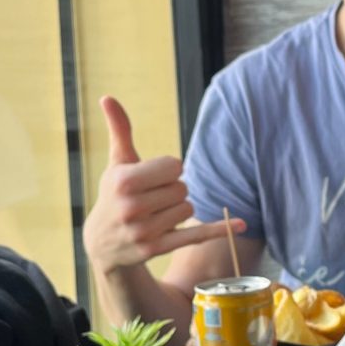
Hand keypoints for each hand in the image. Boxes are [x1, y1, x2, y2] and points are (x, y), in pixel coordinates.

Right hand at [81, 95, 243, 274]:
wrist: (101, 243)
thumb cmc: (114, 194)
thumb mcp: (117, 162)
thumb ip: (119, 129)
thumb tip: (107, 96)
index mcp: (123, 181)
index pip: (174, 166)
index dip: (168, 170)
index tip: (152, 178)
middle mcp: (131, 207)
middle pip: (182, 188)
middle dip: (173, 190)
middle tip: (153, 199)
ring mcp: (144, 231)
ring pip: (189, 209)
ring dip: (178, 209)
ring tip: (156, 214)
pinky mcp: (156, 249)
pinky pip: (195, 235)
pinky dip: (218, 229)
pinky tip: (242, 223)